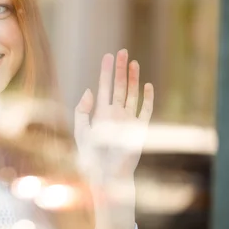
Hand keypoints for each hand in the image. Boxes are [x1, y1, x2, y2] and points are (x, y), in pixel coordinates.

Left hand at [74, 49, 153, 186]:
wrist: (106, 176)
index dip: (106, 71)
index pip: (104, 87)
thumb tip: (89, 90)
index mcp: (101, 113)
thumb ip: (82, 110)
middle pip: (119, 86)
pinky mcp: (139, 129)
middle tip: (122, 51)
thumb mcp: (81, 131)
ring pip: (131, 94)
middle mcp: (115, 114)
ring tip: (133, 62)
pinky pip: (144, 110)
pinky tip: (147, 85)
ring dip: (133, 79)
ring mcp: (128, 120)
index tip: (107, 56)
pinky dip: (147, 98)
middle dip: (120, 69)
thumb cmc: (91, 157)